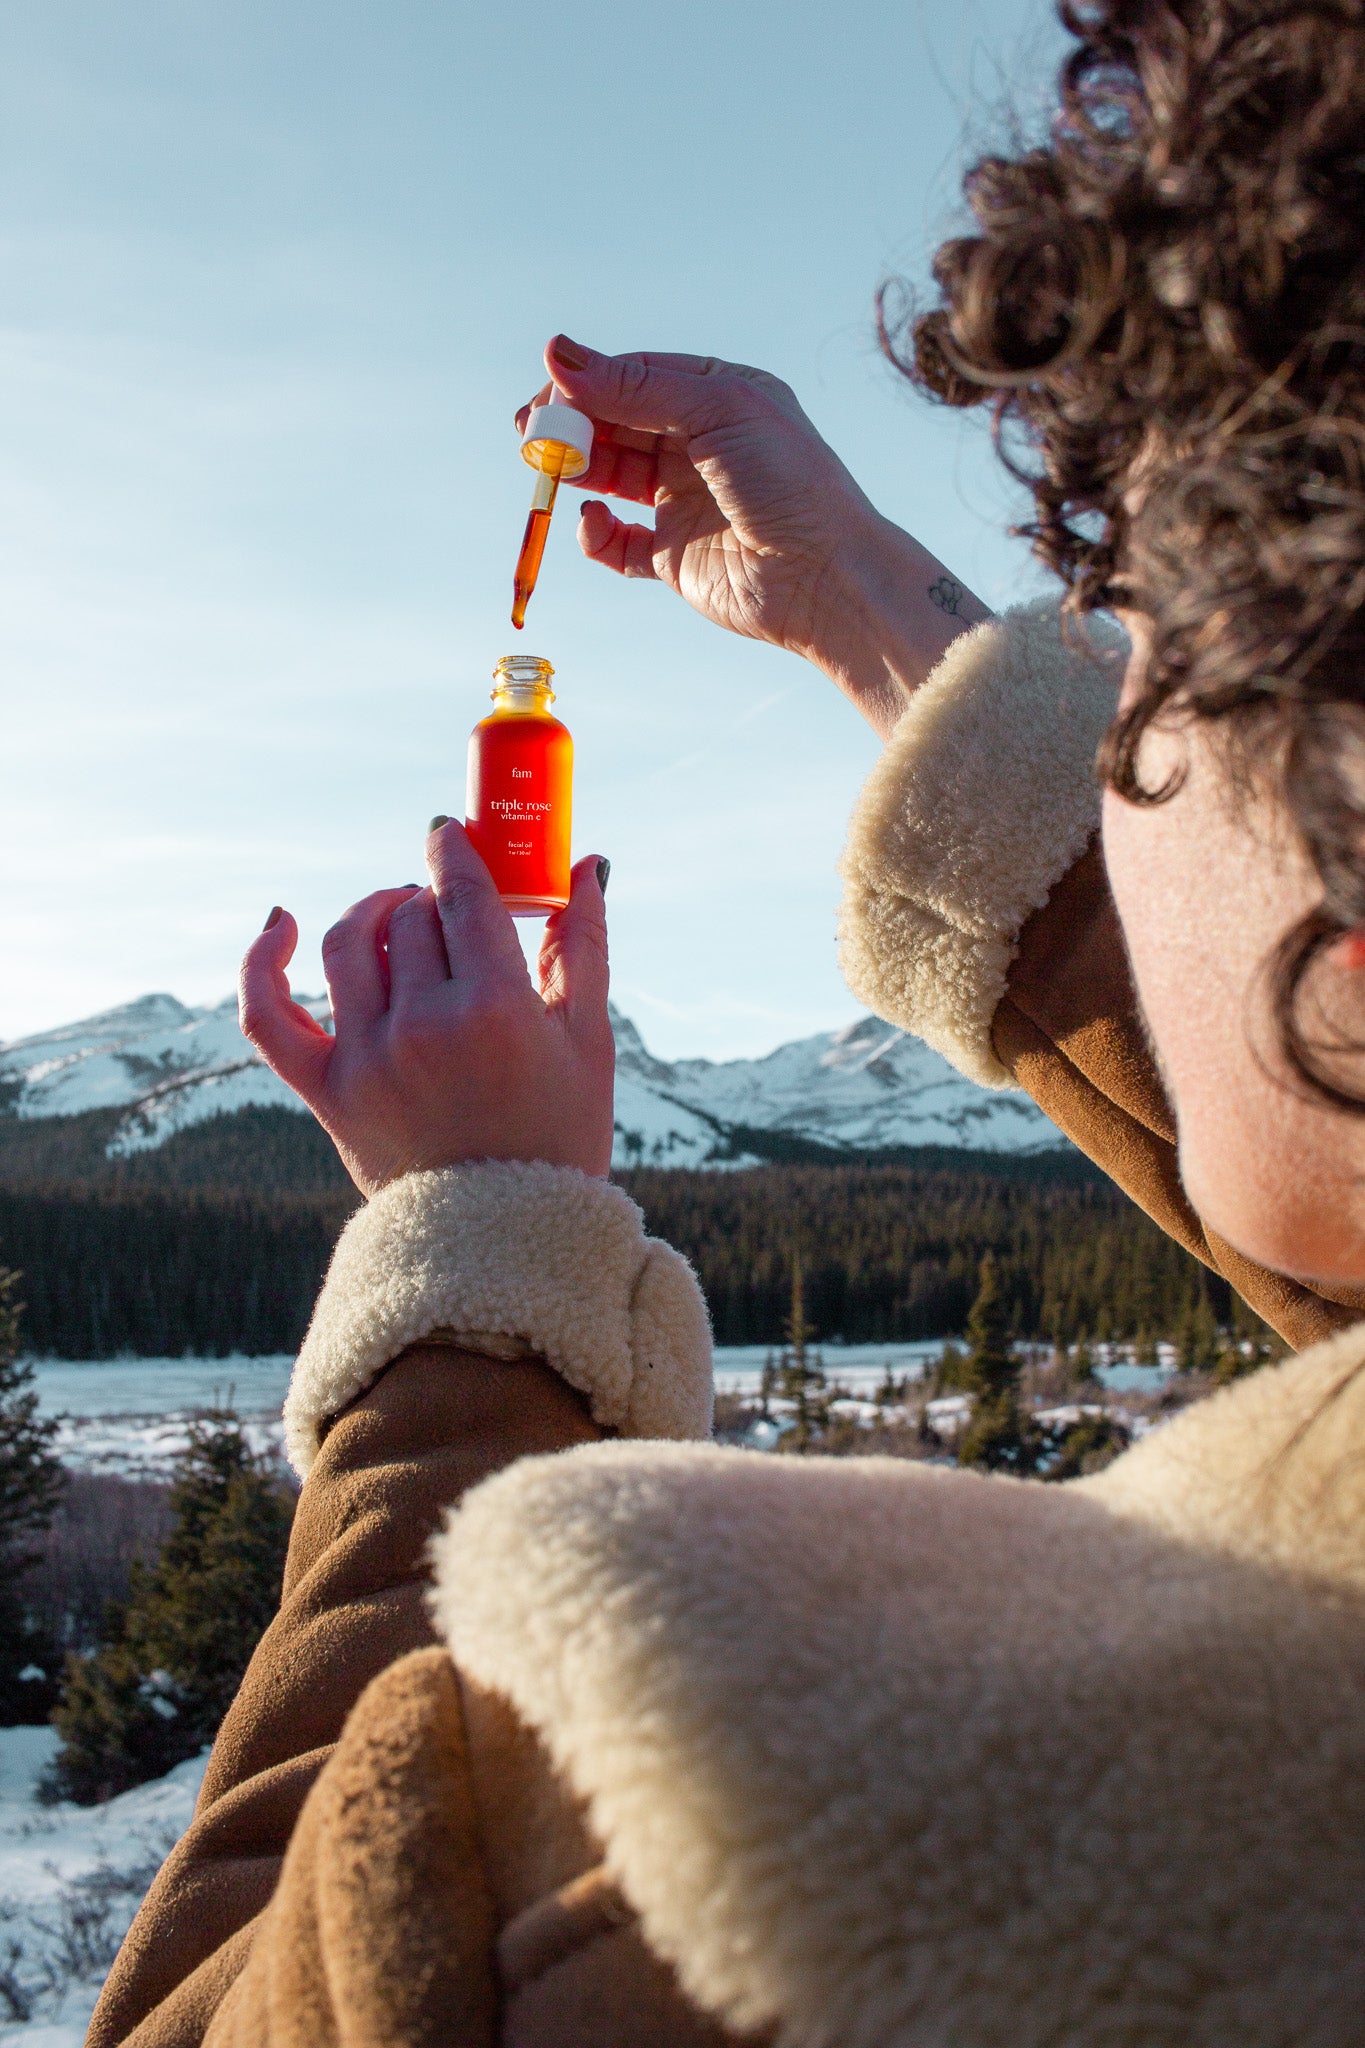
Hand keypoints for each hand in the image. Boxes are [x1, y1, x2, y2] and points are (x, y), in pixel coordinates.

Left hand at [238, 823, 613, 1196]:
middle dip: (429, 900)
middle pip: (409, 920)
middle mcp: (423, 1027)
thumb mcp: (588, 1042)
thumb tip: (587, 863)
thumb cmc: (559, 1138)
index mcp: (494, 1009)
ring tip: (395, 916)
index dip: (455, 854)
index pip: (462, 895)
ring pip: (346, 946)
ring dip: (370, 914)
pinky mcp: (326, 1092)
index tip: (452, 837)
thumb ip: (582, 946)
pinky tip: (278, 924)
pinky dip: (262, 962)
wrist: (503, 1243)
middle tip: (450, 909)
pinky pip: (268, 1014)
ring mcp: (367, 1060)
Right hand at [520, 336, 992, 738]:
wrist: (825, 577)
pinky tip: (591, 521)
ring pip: (609, 476)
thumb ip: (636, 387)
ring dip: (576, 470)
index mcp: (718, 398)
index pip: (637, 377)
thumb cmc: (789, 483)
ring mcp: (684, 501)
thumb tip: (560, 355)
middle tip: (531, 431)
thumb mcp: (717, 413)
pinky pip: (617, 543)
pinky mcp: (674, 556)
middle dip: (572, 424)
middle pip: (616, 423)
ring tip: (550, 468)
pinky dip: (595, 533)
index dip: (589, 380)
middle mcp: (699, 446)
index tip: (548, 388)